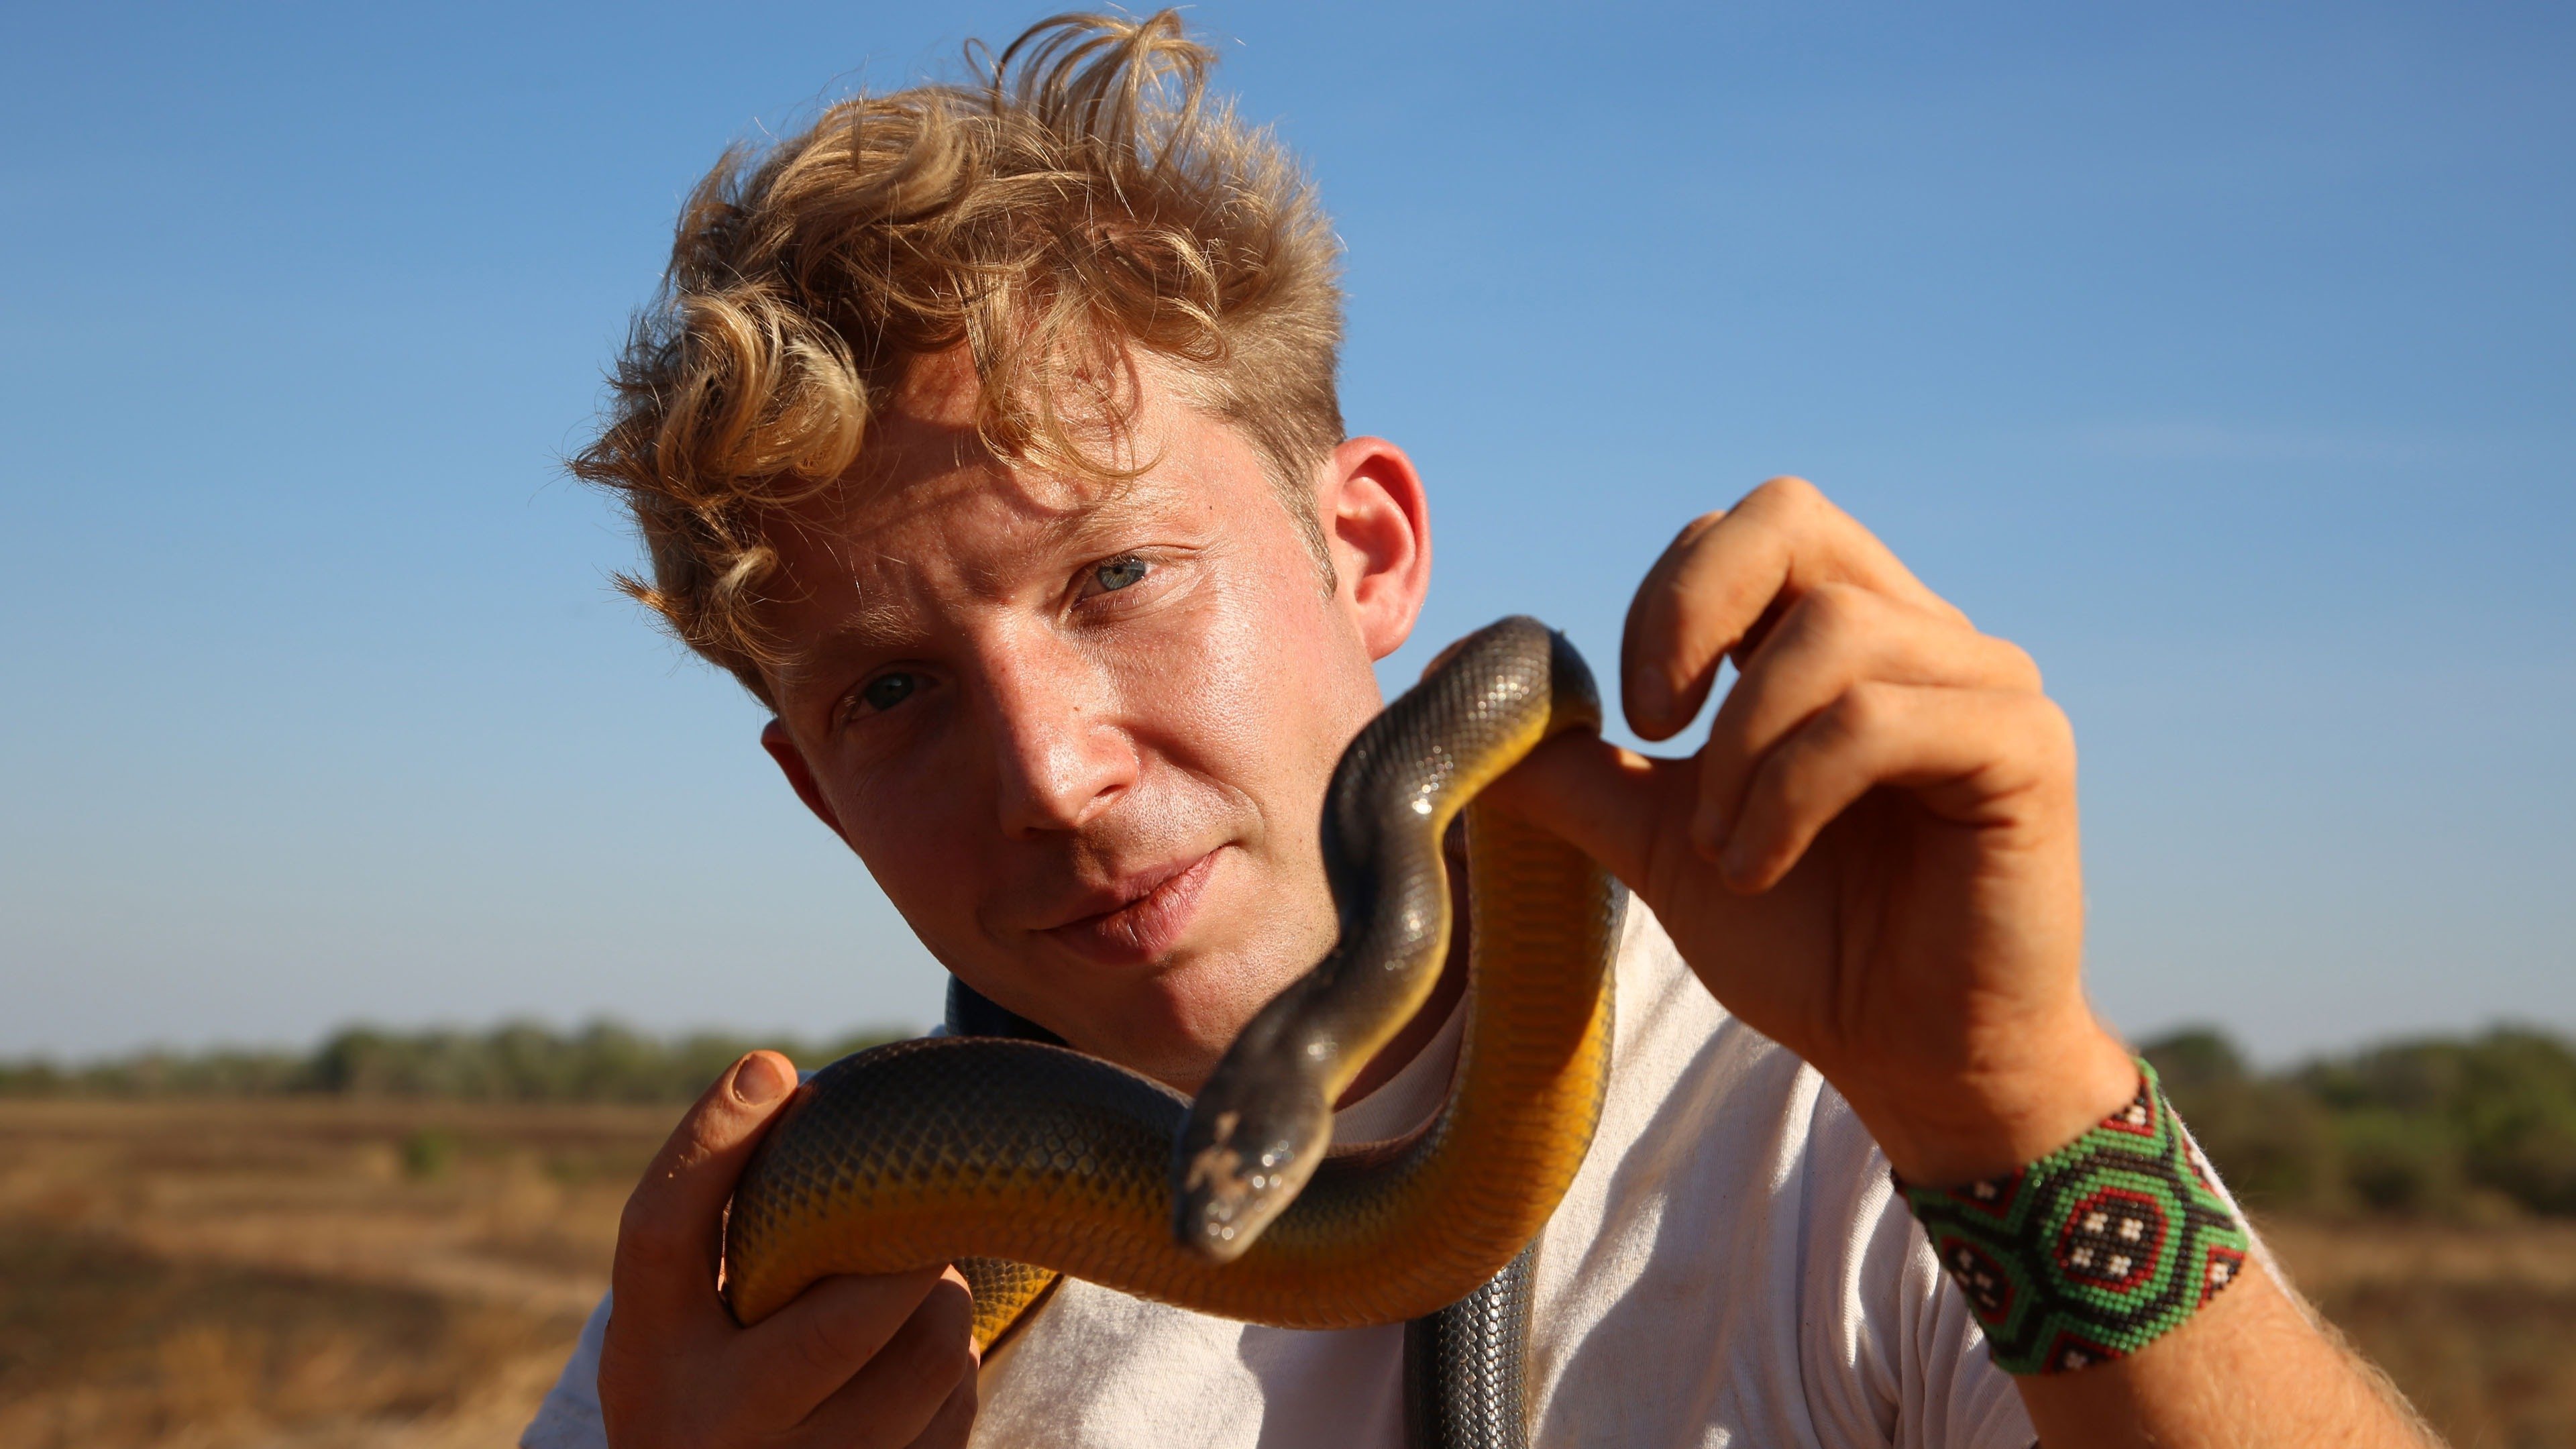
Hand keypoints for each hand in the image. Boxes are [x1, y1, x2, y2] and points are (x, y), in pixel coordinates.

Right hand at [599, 1051, 978, 1448]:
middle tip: (912, 1224)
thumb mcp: (674, 1313)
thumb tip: (773, 1072)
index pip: (663, 1231)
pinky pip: (956, 1410)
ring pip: (931, 1357)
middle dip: (907, 1249)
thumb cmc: (705, 1372)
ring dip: (942, 1306)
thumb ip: (713, 1214)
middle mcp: (713, 1427)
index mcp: (652, 1356)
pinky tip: (916, 1361)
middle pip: (847, 1312)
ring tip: (916, 1292)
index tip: (771, 1068)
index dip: (714, 1141)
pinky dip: (955, 1372)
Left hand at [1489, 477, 2136, 1184]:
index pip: (1742, 526)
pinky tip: (1764, 865)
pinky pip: (1884, 717)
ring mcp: (1986, 682)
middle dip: (1687, 613)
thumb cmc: (1804, 942)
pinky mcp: (2028, 746)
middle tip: (1656, 729)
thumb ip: (1570, 767)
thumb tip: (1446, 681)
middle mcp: (1923, 634)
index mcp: (1843, 633)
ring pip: (1832, 630)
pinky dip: (1796, 789)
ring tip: (1725, 850)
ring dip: (1742, 750)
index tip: (1637, 718)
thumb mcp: (1659, 841)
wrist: (1908, 1059)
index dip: (1666, 601)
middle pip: (1789, 516)